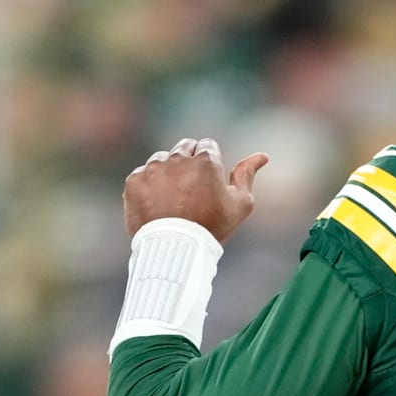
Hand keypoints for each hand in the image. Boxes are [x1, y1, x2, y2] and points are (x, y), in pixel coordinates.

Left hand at [123, 138, 268, 242]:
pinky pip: (142, 174)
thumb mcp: (240, 205)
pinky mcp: (134, 181)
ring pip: (162, 158)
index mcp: (206, 161)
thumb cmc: (212, 228)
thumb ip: (247, 175)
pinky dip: (148, 185)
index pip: (208, 145)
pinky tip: (157, 203)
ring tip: (173, 198)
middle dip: (190, 161)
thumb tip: (262, 156)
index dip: (211, 162)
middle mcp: (178, 159)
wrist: (176, 250)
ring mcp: (153, 169)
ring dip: (168, 171)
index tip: (209, 180)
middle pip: (185, 147)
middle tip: (192, 188)